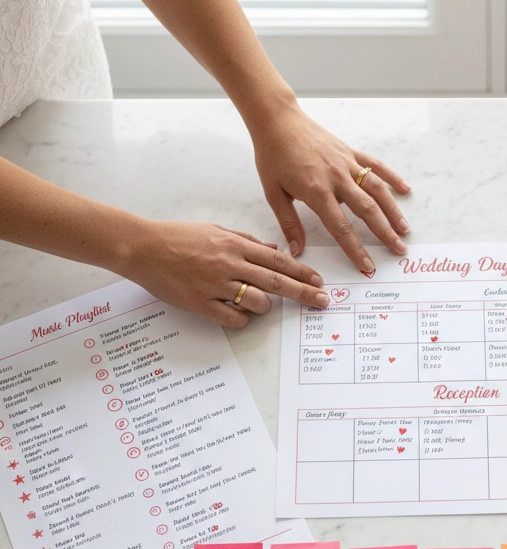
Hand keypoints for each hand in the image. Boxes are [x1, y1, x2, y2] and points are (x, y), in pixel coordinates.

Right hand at [123, 220, 329, 326]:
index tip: (318, 281)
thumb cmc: (177, 237)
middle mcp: (229, 264)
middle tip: (322, 301)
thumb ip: (245, 240)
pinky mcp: (200, 303)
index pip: (278, 260)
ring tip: (262, 304)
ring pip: (258, 301)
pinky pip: (233, 317)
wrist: (141, 247)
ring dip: (266, 306)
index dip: (302, 272)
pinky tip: (239, 314)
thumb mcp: (215, 230)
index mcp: (234, 244)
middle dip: (304, 292)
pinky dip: (242, 318)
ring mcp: (215, 285)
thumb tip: (272, 248)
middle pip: (277, 281)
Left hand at [251, 104, 411, 274]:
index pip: (341, 227)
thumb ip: (289, 223)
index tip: (368, 266)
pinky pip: (376, 166)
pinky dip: (392, 177)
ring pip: (377, 189)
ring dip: (393, 210)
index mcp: (317, 191)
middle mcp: (337, 178)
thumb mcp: (273, 193)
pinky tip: (405, 190)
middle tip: (399, 250)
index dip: (356, 249)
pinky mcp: (350, 151)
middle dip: (384, 233)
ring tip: (404, 229)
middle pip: (367, 210)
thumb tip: (297, 251)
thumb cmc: (273, 155)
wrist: (277, 120)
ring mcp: (346, 163)